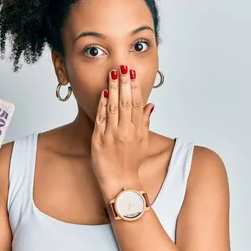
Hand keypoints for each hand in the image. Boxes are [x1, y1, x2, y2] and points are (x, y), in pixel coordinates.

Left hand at [91, 65, 154, 191]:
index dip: (134, 87)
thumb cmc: (131, 163)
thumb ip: (145, 121)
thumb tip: (150, 104)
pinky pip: (101, 119)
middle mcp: (126, 131)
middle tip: (123, 67)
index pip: (136, 104)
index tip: (132, 74)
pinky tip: (103, 93)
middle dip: (124, 83)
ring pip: (113, 107)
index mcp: (138, 130)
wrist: (121, 183)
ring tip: (113, 74)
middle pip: (126, 102)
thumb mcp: (143, 141)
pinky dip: (102, 105)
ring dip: (113, 89)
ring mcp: (112, 135)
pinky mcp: (99, 140)